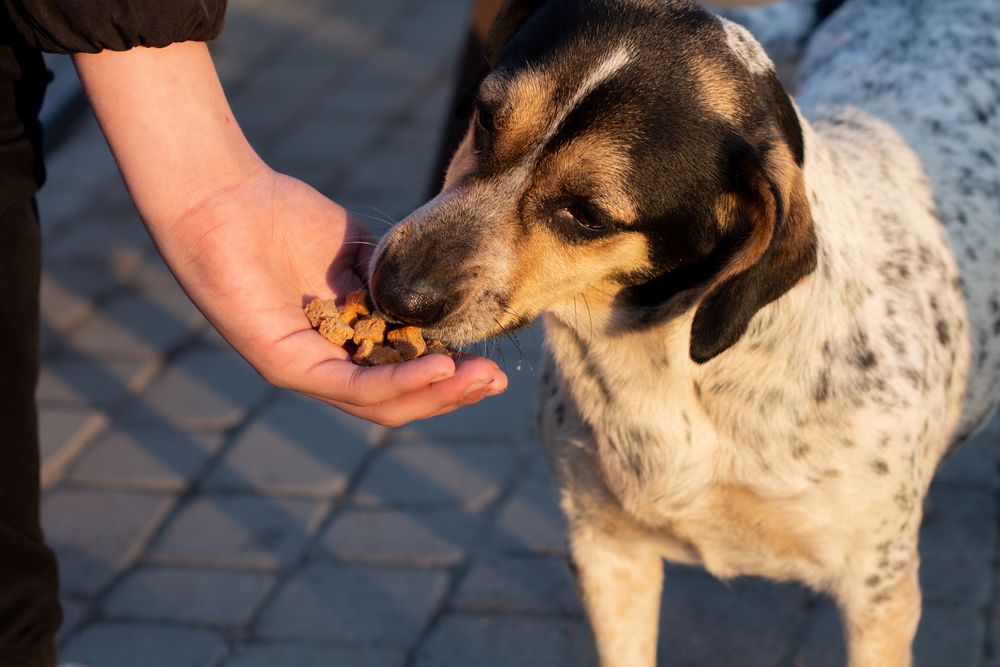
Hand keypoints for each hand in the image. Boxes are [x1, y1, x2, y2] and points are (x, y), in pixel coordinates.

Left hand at [73, 42, 506, 426]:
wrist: (225, 194)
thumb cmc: (284, 217)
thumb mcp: (361, 255)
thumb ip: (395, 286)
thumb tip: (436, 309)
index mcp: (343, 341)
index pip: (402, 375)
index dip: (448, 377)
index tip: (489, 365)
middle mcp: (324, 363)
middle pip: (396, 400)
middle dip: (451, 395)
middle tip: (494, 381)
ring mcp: (303, 368)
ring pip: (379, 403)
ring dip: (434, 394)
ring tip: (477, 379)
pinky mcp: (284, 364)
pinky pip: (350, 384)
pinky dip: (399, 380)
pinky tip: (438, 368)